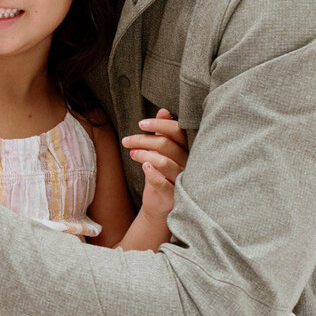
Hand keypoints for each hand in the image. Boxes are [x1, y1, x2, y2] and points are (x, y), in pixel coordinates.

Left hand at [121, 109, 187, 230]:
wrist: (160, 205)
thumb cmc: (162, 174)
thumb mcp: (162, 151)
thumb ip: (164, 132)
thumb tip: (163, 111)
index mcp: (188, 149)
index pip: (177, 131)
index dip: (158, 125)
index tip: (140, 124)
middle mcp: (189, 163)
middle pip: (166, 145)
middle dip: (142, 140)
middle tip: (126, 140)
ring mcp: (183, 180)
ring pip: (164, 162)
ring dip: (143, 154)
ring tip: (131, 153)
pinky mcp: (174, 196)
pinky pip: (163, 183)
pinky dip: (151, 173)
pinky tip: (143, 167)